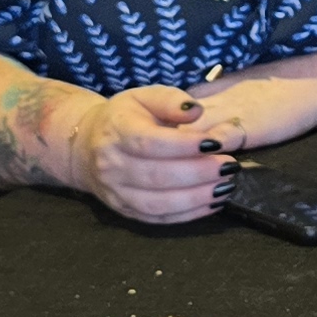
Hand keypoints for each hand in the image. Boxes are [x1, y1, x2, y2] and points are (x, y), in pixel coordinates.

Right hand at [54, 87, 230, 222]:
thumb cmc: (124, 118)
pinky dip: (189, 215)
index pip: (150, 142)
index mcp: (117, 131)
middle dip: (199, 173)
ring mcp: (116, 192)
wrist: (86, 147)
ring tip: (226, 187)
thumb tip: (196, 111)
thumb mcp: (144, 97)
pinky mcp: (125, 211)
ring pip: (158, 203)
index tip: (217, 143)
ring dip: (197, 198)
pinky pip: (159, 219)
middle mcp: (112, 165)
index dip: (185, 146)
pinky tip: (213, 202)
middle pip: (157, 176)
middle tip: (229, 167)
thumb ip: (170, 100)